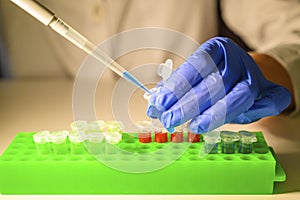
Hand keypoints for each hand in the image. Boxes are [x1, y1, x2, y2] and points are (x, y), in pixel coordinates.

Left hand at [147, 37, 290, 132]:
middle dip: (190, 104)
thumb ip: (176, 92)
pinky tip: (237, 123)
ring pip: (239, 95)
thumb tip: (154, 109)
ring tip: (194, 127)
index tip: (161, 104)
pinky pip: (271, 102)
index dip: (178, 86)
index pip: (197, 65)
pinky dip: (256, 113)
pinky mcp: (272, 91)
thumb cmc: (213, 78)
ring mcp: (256, 75)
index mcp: (217, 48)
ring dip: (215, 113)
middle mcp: (238, 58)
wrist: (242, 75)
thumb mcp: (194, 80)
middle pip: (216, 81)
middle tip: (171, 119)